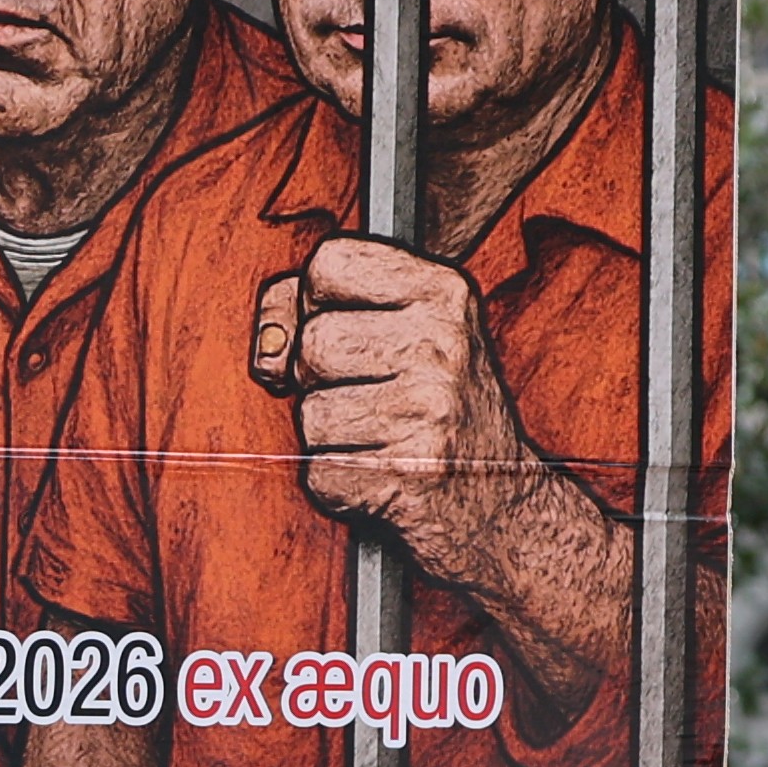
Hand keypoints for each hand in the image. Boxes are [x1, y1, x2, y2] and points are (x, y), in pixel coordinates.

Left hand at [257, 239, 543, 587]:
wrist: (500, 504)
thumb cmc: (436, 411)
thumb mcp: (403, 332)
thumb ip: (318, 308)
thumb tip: (268, 348)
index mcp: (444, 293)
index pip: (329, 262)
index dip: (317, 302)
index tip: (351, 332)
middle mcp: (442, 345)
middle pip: (312, 343)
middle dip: (320, 379)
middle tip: (370, 397)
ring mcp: (428, 413)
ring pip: (309, 414)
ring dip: (328, 438)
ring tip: (378, 438)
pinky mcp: (406, 476)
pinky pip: (318, 473)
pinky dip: (336, 485)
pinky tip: (379, 474)